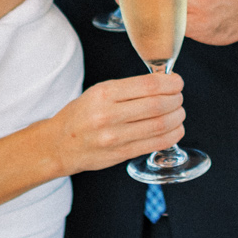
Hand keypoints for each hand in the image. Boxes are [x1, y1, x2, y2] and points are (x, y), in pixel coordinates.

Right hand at [47, 72, 184, 173]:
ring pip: (160, 125)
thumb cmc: (80, 115)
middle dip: (176, 99)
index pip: (148, 85)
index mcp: (104, 94)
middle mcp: (108, 115)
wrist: (59, 144)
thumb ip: (128, 88)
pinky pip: (155, 144)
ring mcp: (114, 137)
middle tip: (178, 97)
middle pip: (158, 105)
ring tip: (178, 112)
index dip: (170, 83)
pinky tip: (175, 129)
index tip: (177, 82)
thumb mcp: (98, 92)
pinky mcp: (120, 155)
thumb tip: (163, 84)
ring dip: (177, 117)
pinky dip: (172, 135)